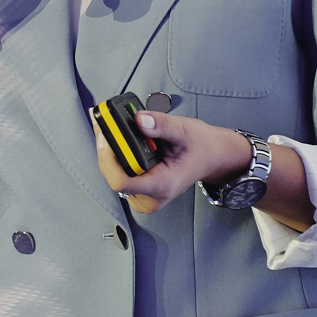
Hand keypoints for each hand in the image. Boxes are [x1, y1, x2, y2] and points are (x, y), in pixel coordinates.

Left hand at [92, 110, 252, 214]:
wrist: (211, 157)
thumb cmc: (201, 148)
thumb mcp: (185, 131)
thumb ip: (162, 125)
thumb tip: (140, 120)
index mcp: (162, 186)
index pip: (120, 181)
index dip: (108, 157)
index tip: (106, 134)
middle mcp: (150, 196)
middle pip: (112, 174)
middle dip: (107, 146)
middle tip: (105, 119)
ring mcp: (143, 195)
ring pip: (112, 172)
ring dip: (109, 148)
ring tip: (111, 125)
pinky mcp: (138, 188)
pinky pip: (117, 170)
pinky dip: (114, 152)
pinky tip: (116, 136)